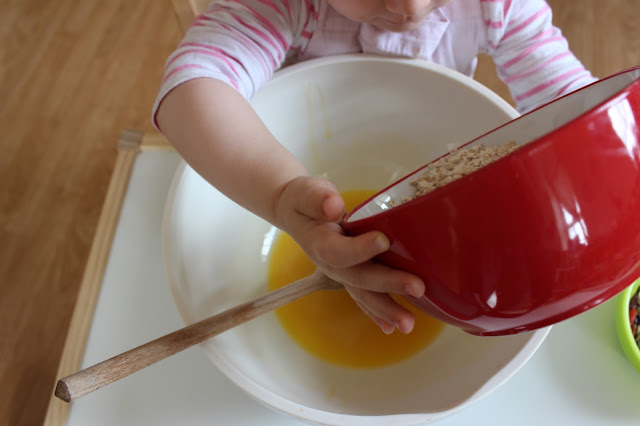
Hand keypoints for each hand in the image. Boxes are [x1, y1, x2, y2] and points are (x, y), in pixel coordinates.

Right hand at [275, 176, 425, 333]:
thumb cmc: (305, 199)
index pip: (339, 251)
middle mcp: (330, 264)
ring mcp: (340, 273)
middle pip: (359, 278)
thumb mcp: (306, 191)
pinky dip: (378, 312)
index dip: (360, 249)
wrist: (295, 213)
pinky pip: (364, 297)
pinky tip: (393, 327)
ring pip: (364, 294)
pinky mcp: (350, 274)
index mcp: (320, 243)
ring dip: (387, 309)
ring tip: (409, 324)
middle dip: (388, 284)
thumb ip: (318, 198)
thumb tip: (333, 206)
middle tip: (417, 288)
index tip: (384, 240)